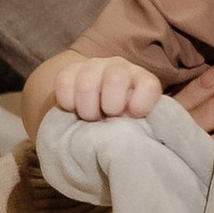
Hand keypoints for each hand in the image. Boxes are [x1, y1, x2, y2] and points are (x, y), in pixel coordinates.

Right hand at [27, 51, 162, 128]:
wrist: (92, 104)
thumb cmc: (118, 120)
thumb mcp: (134, 124)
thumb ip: (140, 129)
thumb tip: (138, 145)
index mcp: (142, 82)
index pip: (149, 85)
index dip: (141, 103)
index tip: (133, 116)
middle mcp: (119, 69)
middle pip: (116, 79)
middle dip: (110, 106)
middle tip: (106, 119)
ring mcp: (94, 66)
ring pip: (87, 84)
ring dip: (87, 109)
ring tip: (89, 119)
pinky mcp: (70, 70)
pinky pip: (65, 82)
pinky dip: (67, 101)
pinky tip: (72, 109)